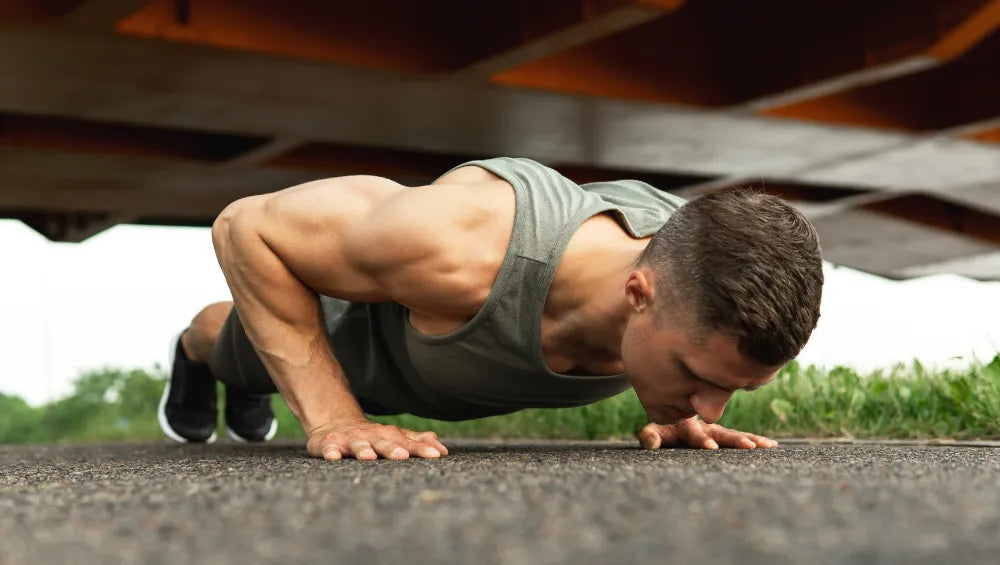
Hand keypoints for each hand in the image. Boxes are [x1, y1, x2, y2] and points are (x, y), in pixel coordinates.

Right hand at [306, 419, 448, 460]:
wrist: (335, 423)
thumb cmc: (371, 436)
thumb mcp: (394, 437)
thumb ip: (417, 442)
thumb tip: (442, 449)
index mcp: (390, 436)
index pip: (409, 443)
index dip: (422, 449)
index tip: (437, 455)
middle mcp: (372, 436)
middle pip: (384, 442)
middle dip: (393, 448)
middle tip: (403, 456)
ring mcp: (351, 439)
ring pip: (358, 444)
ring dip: (363, 450)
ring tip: (369, 457)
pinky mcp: (330, 444)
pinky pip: (330, 448)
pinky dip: (331, 452)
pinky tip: (333, 457)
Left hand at [636, 418, 776, 449]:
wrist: (669, 412)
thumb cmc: (660, 427)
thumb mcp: (651, 431)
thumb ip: (650, 436)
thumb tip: (651, 442)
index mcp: (687, 426)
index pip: (696, 434)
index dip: (702, 441)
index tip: (711, 448)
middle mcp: (705, 426)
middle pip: (722, 433)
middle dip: (734, 440)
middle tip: (749, 446)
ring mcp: (716, 430)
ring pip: (735, 434)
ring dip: (750, 439)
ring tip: (768, 445)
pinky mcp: (723, 435)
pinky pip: (741, 436)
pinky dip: (755, 440)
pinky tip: (772, 444)